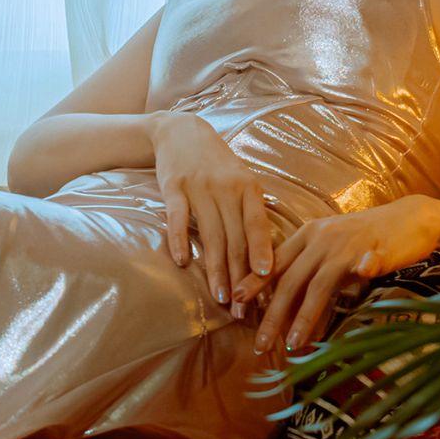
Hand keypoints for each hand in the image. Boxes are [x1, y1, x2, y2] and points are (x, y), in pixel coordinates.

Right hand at [149, 111, 273, 307]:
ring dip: (216, 269)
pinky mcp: (173, 187)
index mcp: (248, 187)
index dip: (262, 251)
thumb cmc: (217, 164)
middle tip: (243, 308)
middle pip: (235, 238)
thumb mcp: (241, 181)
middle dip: (240, 276)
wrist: (180, 131)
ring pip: (211, 235)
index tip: (266, 278)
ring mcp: (198, 187)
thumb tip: (266, 257)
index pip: (257, 225)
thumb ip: (251, 214)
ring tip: (221, 297)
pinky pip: (178, 218)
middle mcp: (226, 187)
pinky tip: (183, 262)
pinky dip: (181, 240)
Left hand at [246, 198, 439, 355]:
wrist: (411, 218)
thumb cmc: (368, 240)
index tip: (234, 308)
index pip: (273, 263)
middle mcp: (322, 239)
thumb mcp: (332, 255)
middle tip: (259, 345)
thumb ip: (310, 277)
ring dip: (304, 315)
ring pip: (319, 283)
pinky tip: (355, 290)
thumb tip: (286, 311)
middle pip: (289, 280)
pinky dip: (360, 275)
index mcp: (307, 236)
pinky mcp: (376, 250)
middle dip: (272, 315)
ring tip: (292, 344)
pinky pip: (365, 265)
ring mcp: (348, 245)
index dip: (253, 285)